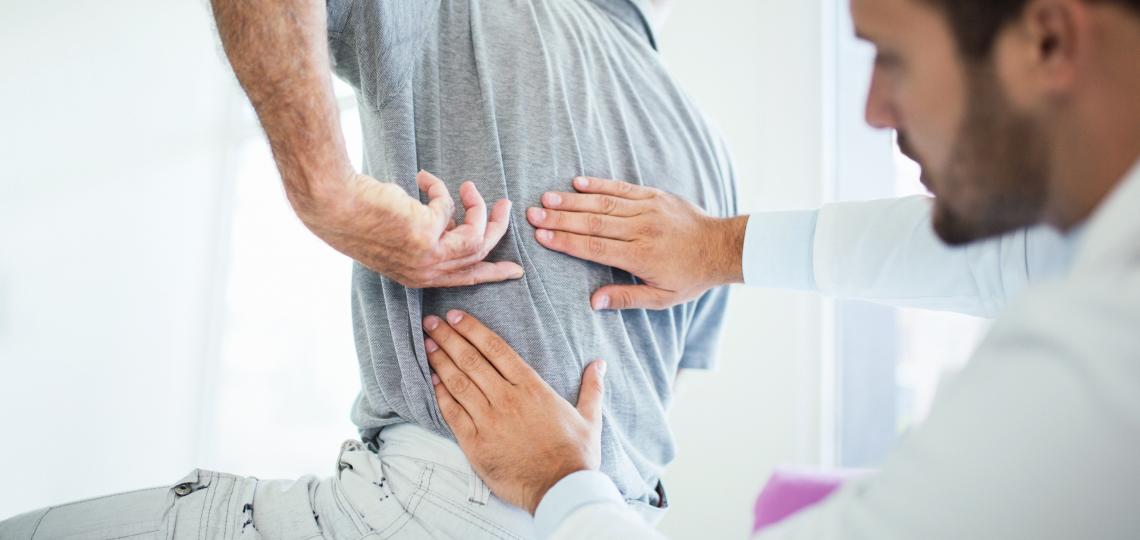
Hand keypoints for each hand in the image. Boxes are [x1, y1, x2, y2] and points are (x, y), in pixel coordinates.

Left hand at [295, 170, 523, 287]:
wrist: (335, 206)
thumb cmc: (360, 216)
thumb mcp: (402, 236)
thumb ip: (430, 235)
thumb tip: (452, 221)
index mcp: (419, 277)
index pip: (465, 279)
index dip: (493, 273)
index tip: (515, 271)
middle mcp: (426, 272)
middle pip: (480, 255)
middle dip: (498, 229)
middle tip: (505, 206)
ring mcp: (428, 256)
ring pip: (476, 235)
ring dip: (478, 207)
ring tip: (469, 186)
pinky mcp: (427, 233)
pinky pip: (449, 207)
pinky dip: (439, 188)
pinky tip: (422, 177)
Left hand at [421, 310, 605, 514]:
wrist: (561, 490)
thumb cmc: (576, 455)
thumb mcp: (589, 417)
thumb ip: (592, 387)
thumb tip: (599, 363)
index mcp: (532, 387)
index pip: (496, 349)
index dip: (473, 329)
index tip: (456, 316)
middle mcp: (507, 398)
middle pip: (471, 360)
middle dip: (448, 338)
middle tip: (431, 322)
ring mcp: (489, 420)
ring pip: (459, 382)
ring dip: (440, 361)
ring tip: (427, 344)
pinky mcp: (475, 443)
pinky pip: (453, 413)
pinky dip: (440, 394)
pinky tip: (431, 380)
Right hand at [527, 176, 746, 309]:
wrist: (722, 247)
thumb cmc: (690, 276)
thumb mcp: (662, 298)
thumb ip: (626, 299)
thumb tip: (592, 302)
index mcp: (640, 256)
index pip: (595, 247)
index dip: (566, 241)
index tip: (541, 236)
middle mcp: (641, 229)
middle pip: (593, 222)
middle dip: (560, 218)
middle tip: (532, 214)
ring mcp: (647, 209)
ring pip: (603, 202)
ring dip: (572, 200)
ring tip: (546, 198)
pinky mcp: (654, 195)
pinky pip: (622, 188)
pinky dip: (599, 184)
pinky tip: (577, 182)